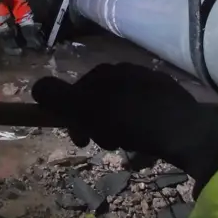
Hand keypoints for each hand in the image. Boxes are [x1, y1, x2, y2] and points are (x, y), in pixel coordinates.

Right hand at [31, 63, 217, 191]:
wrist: (181, 126)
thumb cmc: (127, 119)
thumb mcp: (83, 109)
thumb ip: (56, 96)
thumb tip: (36, 87)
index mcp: (103, 72)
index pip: (77, 93)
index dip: (73, 117)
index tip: (81, 141)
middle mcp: (125, 70)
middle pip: (100, 100)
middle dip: (97, 124)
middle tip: (107, 145)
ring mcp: (149, 81)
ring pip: (122, 107)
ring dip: (118, 128)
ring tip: (128, 148)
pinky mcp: (169, 96)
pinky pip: (145, 113)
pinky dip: (140, 127)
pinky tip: (145, 145)